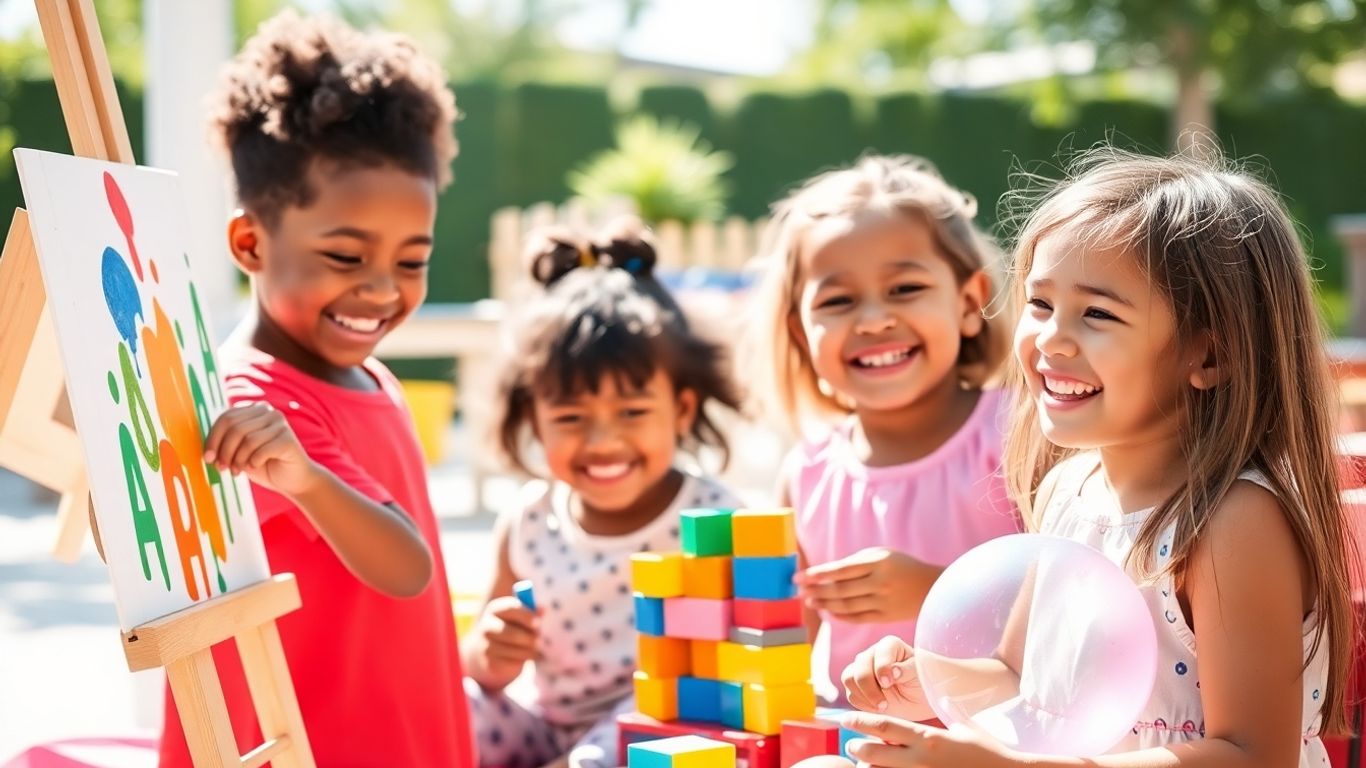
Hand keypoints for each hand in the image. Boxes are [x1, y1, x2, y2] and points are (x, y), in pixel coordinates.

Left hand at [203, 403, 318, 496]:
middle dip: (224, 451)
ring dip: (238, 460)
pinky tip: (256, 467)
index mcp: (255, 410)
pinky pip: (261, 450)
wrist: (293, 480)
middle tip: (222, 468)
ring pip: (247, 440)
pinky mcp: (288, 439)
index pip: (226, 418)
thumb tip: (206, 451)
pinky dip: (253, 462)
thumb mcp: (240, 452)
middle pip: (235, 428)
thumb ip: (226, 443)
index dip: (213, 439)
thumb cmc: (263, 465)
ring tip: (238, 471)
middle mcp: (269, 412)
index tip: (207, 458)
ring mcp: (280, 424)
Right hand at [471, 596, 539, 683]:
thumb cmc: (514, 627)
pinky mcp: (489, 661)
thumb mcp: (522, 617)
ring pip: (511, 650)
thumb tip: (543, 610)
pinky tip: (531, 657)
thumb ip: (533, 613)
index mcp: (496, 609)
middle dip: (528, 638)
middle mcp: (487, 626)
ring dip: (529, 651)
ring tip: (539, 650)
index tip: (538, 623)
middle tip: (540, 641)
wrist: (494, 650)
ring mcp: (486, 644)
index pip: (510, 609)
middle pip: (510, 633)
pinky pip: (509, 662)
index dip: (525, 616)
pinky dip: (524, 660)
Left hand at [795, 547, 936, 622]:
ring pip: (846, 605)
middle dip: (816, 591)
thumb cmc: (901, 566)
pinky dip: (840, 616)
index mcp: (878, 562)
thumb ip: (856, 563)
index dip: (818, 575)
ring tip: (810, 601)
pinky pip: (857, 618)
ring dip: (824, 604)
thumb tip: (824, 576)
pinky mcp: (885, 617)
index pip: (840, 570)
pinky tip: (828, 611)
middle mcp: (880, 582)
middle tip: (799, 591)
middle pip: (840, 589)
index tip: (799, 577)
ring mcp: (883, 601)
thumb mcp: (882, 555)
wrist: (932, 587)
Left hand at [841, 712, 1015, 767]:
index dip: (861, 721)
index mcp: (927, 738)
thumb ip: (949, 712)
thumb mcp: (965, 728)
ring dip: (867, 766)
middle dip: (858, 746)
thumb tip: (943, 695)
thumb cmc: (987, 753)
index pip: (884, 726)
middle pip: (873, 752)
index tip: (846, 718)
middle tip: (852, 743)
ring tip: (863, 762)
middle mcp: (920, 760)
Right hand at [842, 635, 934, 721]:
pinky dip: (862, 704)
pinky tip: (878, 708)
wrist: (920, 699)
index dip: (882, 668)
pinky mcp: (856, 686)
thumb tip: (893, 670)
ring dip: (863, 696)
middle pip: (860, 667)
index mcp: (890, 645)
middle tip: (884, 704)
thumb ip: (907, 670)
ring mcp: (862, 669)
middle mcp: (872, 654)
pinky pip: (850, 694)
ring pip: (849, 679)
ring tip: (882, 707)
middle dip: (869, 688)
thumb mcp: (921, 675)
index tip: (889, 683)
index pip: (880, 654)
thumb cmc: (923, 681)